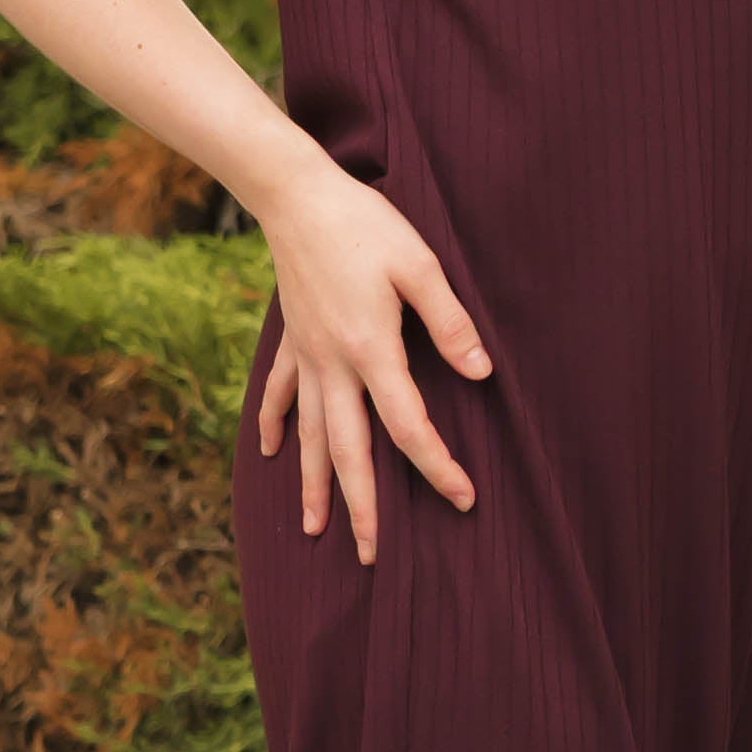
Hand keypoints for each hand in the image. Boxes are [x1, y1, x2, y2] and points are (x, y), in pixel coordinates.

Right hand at [250, 156, 490, 557]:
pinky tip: (270, 454)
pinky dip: (275, 425)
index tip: (463, 498)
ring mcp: (307, 355)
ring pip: (311, 436)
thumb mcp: (421, 266)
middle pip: (350, 452)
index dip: (437, 467)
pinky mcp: (291, 339)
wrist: (295, 195)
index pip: (408, 427)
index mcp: (372, 351)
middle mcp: (334, 365)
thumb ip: (451, 322)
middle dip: (362, 508)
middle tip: (370, 556)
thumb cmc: (365, 225)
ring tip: (315, 531)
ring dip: (314, 485)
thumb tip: (481, 373)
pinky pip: (281, 394)